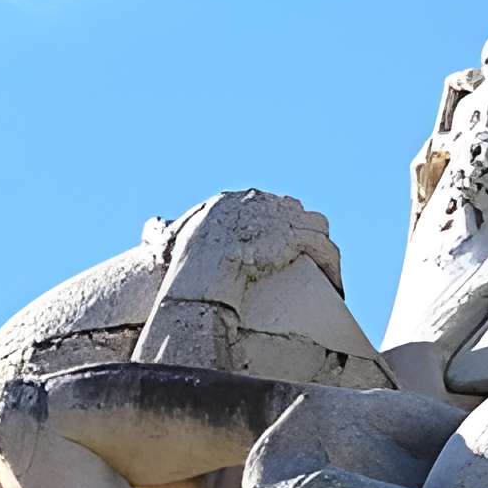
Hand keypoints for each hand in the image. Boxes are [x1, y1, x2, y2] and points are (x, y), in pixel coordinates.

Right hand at [165, 190, 341, 295]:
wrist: (200, 273)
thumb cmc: (180, 263)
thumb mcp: (166, 238)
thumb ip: (160, 228)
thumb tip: (152, 224)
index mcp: (231, 201)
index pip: (265, 204)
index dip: (278, 226)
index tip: (283, 249)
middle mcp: (257, 202)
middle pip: (294, 210)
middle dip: (304, 235)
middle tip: (310, 264)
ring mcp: (278, 216)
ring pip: (316, 226)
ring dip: (323, 252)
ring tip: (328, 277)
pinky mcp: (294, 235)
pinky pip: (324, 247)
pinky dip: (332, 267)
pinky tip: (334, 286)